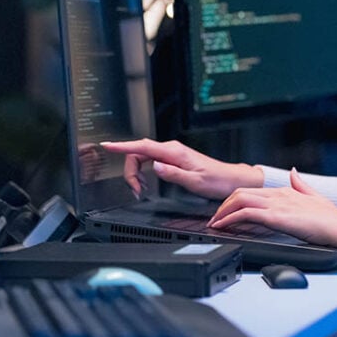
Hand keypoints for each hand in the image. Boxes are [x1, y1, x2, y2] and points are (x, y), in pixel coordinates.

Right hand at [99, 139, 263, 199]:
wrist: (229, 179)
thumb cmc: (216, 181)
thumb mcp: (194, 182)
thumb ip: (173, 173)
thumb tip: (155, 166)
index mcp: (174, 153)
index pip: (143, 147)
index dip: (122, 146)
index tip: (107, 145)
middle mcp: (171, 149)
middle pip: (138, 152)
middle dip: (130, 171)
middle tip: (136, 190)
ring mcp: (171, 153)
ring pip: (143, 157)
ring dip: (136, 173)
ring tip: (141, 190)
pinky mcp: (172, 158)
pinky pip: (150, 161)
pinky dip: (143, 172)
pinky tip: (146, 184)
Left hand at [208, 169, 336, 247]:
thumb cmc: (332, 219)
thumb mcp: (315, 196)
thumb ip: (301, 184)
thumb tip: (293, 171)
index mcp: (285, 191)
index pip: (252, 191)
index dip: (235, 200)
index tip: (226, 211)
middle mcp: (279, 194)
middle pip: (241, 192)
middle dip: (223, 205)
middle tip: (215, 218)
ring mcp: (277, 204)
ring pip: (240, 199)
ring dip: (223, 211)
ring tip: (215, 223)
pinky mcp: (277, 216)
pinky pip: (247, 213)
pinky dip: (231, 218)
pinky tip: (224, 226)